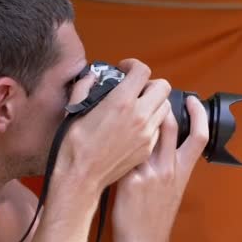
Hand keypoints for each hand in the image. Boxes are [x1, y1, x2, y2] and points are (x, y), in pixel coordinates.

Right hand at [54, 59, 171, 197]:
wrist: (81, 176)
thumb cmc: (75, 145)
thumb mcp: (75, 109)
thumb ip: (85, 87)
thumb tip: (92, 77)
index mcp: (121, 101)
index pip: (142, 71)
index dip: (134, 65)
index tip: (125, 69)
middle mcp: (140, 115)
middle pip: (163, 86)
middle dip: (149, 83)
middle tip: (136, 88)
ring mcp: (147, 134)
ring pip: (165, 107)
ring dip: (155, 102)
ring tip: (139, 106)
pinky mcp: (148, 148)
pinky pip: (159, 128)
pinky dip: (152, 122)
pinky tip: (136, 126)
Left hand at [111, 94, 208, 241]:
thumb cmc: (155, 217)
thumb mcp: (172, 190)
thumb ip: (168, 166)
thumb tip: (159, 146)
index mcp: (182, 170)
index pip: (199, 135)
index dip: (199, 114)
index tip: (192, 99)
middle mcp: (169, 168)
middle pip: (169, 124)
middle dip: (162, 104)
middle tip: (151, 94)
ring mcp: (149, 173)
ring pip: (146, 132)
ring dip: (137, 115)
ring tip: (128, 105)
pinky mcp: (130, 180)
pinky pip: (123, 151)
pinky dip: (116, 138)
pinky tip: (108, 132)